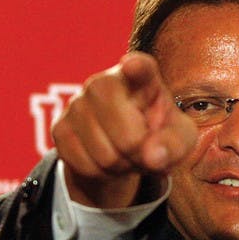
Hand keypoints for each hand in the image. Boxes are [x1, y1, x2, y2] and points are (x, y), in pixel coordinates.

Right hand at [51, 52, 197, 208]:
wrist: (123, 146)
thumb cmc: (157, 133)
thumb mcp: (179, 139)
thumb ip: (174, 145)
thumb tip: (153, 157)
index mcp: (142, 77)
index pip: (140, 69)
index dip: (136, 68)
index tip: (133, 66)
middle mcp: (104, 83)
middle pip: (128, 137)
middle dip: (140, 156)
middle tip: (142, 151)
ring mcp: (77, 104)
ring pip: (105, 156)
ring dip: (121, 167)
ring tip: (125, 154)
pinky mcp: (60, 128)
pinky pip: (84, 166)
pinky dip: (100, 173)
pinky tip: (105, 160)